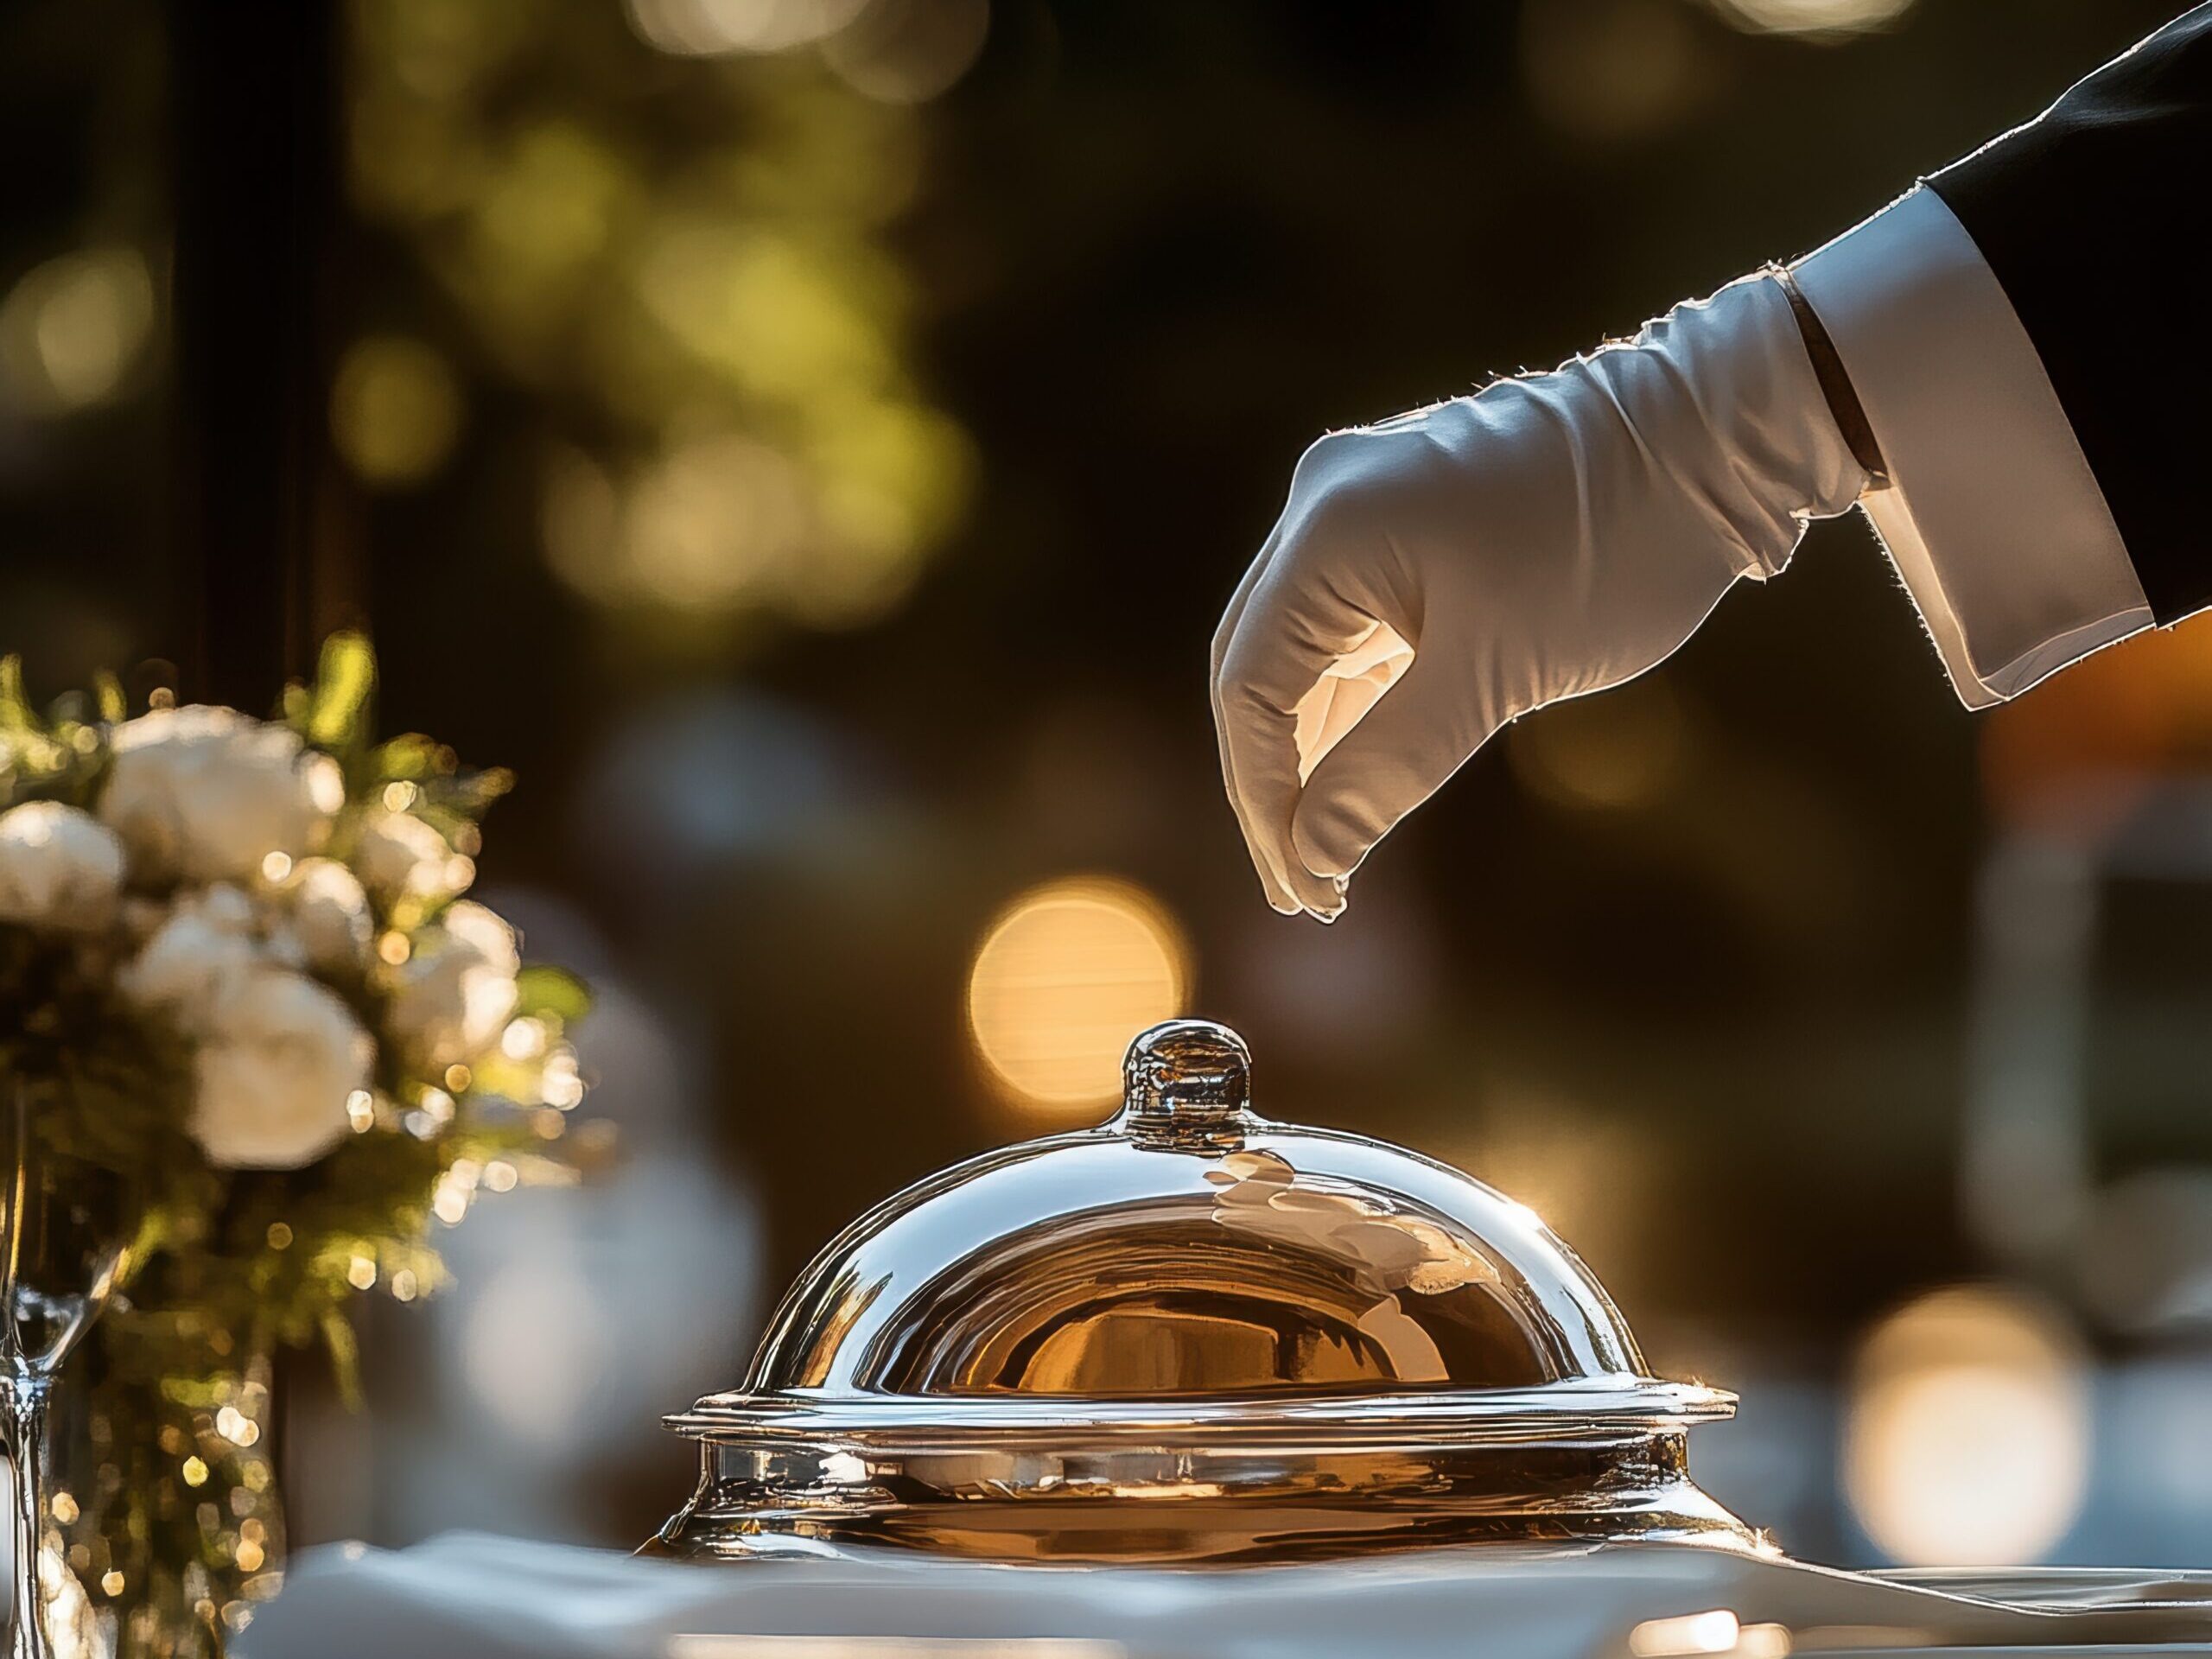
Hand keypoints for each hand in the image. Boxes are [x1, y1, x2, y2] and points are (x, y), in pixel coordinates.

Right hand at [1210, 272, 1868, 918]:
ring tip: (1331, 860)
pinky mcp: (1408, 534)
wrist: (1718, 439)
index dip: (1264, 798)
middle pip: (1257, 672)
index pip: (1248, 687)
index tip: (1305, 886)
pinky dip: (1355, 714)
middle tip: (1308, 892)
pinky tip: (1361, 788)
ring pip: (1303, 661)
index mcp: (1327, 529)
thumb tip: (1315, 856)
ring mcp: (1364, 514)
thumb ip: (1391, 764)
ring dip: (1315, 758)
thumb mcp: (1498, 672)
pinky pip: (1353, 639)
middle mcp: (1324, 508)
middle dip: (1277, 788)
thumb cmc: (1612, 547)